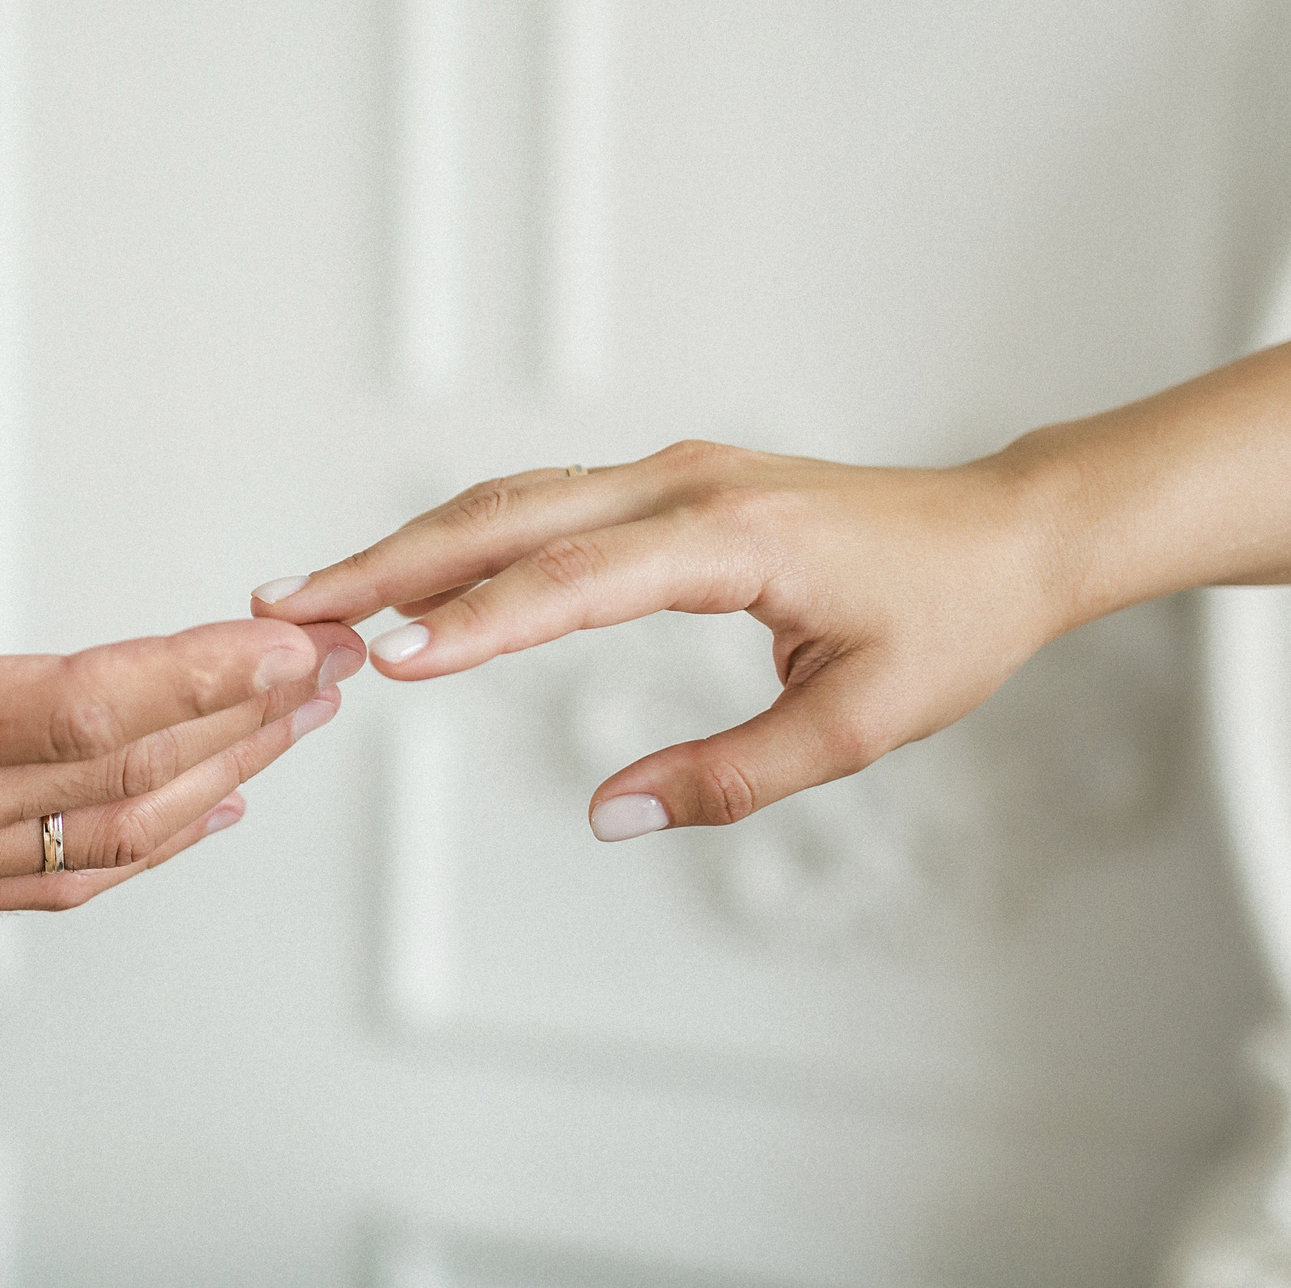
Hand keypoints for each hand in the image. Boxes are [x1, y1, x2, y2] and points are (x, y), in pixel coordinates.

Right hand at [0, 381, 365, 928]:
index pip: (83, 707)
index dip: (194, 676)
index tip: (283, 645)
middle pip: (133, 773)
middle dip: (248, 714)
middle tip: (339, 661)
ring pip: (118, 832)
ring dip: (221, 773)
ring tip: (300, 717)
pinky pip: (70, 874)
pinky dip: (154, 842)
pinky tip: (207, 810)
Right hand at [249, 442, 1062, 838]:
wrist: (1004, 532)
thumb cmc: (947, 621)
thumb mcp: (859, 723)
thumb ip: (733, 777)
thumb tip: (610, 816)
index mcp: (733, 538)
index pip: (575, 578)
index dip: (475, 621)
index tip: (387, 656)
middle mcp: (684, 485)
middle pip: (506, 516)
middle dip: (388, 563)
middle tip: (286, 606)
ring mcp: (667, 474)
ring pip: (509, 501)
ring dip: (408, 547)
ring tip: (314, 594)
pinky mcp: (661, 485)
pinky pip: (539, 503)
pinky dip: (460, 538)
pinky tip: (406, 574)